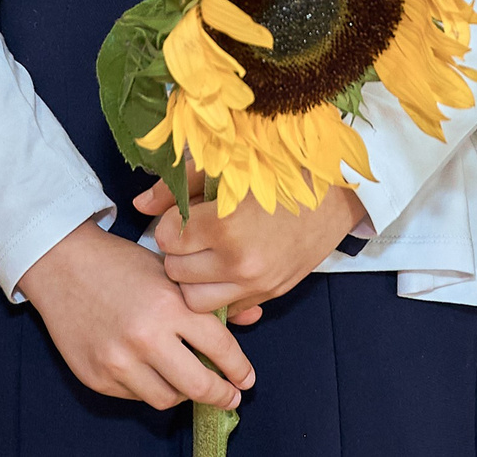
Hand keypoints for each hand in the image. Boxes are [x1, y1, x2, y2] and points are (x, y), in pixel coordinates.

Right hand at [15, 221, 255, 411]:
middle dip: (222, 395)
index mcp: (169, 304)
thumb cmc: (119, 264)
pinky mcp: (97, 376)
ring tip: (187, 382)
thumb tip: (253, 318)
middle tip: (230, 395)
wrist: (61, 264)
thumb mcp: (168, 271)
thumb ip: (210, 299)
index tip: (246, 378)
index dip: (239, 369)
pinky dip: (148, 387)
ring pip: (167, 399)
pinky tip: (149, 370)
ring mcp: (118, 360)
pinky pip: (135, 396)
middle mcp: (145, 336)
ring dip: (183, 393)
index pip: (220, 348)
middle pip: (199, 385)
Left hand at [137, 173, 366, 322]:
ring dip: (193, 280)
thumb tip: (139, 205)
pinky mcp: (270, 294)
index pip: (166, 239)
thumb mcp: (225, 168)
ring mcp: (256, 283)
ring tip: (204, 257)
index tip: (181, 216)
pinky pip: (227, 309)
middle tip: (190, 237)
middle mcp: (239, 262)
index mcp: (224, 225)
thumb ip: (178, 188)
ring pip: (195, 300)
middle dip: (177, 254)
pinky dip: (219, 294)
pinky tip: (225, 271)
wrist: (337, 193)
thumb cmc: (280, 171)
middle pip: (176, 273)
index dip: (169, 225)